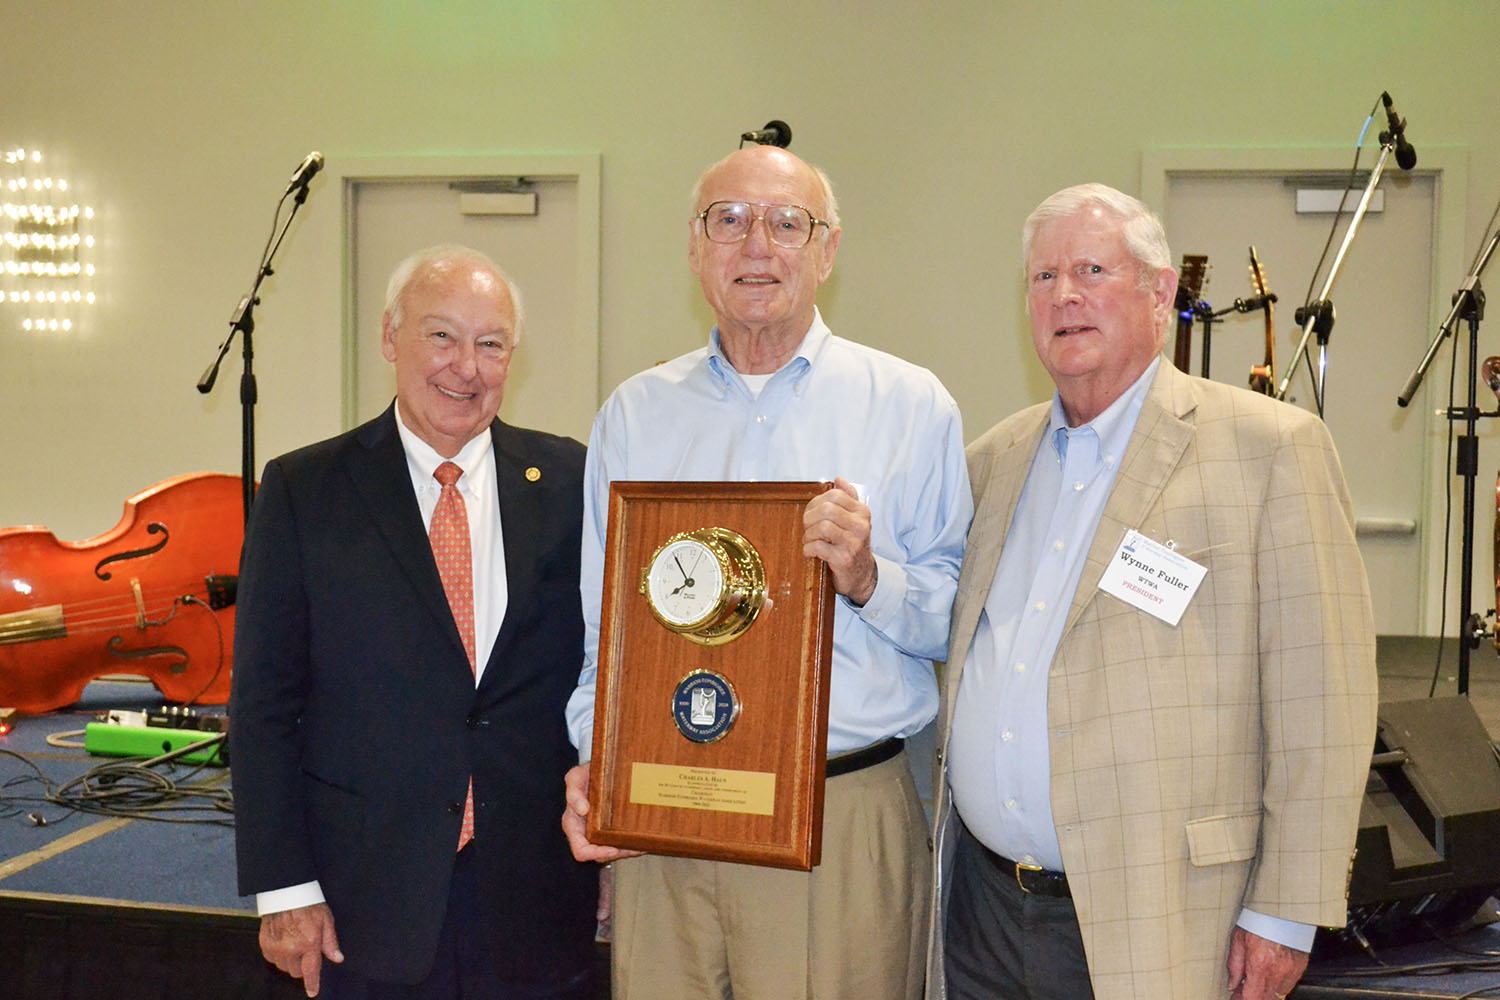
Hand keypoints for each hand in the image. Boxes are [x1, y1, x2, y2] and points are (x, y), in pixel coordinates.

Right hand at [259, 903, 342, 996]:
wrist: (285, 892)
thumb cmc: (308, 904)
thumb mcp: (326, 920)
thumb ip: (331, 942)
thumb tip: (337, 958)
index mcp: (309, 943)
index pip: (311, 971)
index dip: (312, 984)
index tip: (313, 992)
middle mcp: (291, 949)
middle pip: (297, 972)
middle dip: (303, 965)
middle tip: (306, 950)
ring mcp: (276, 948)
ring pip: (284, 967)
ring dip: (290, 960)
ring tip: (294, 942)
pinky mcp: (265, 945)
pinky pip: (273, 960)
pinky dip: (279, 955)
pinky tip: (284, 941)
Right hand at [561, 763, 642, 862]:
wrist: (599, 770)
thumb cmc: (585, 776)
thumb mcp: (575, 777)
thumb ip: (574, 792)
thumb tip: (582, 810)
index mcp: (573, 826)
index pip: (581, 851)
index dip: (596, 853)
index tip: (613, 849)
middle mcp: (585, 833)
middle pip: (601, 856)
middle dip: (618, 853)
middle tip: (634, 846)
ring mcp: (599, 833)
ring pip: (614, 852)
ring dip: (628, 850)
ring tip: (642, 843)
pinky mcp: (612, 830)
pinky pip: (622, 844)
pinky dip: (633, 844)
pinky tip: (643, 839)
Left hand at [803, 477, 876, 605]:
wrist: (862, 576)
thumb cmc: (853, 545)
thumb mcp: (855, 520)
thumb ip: (849, 498)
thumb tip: (839, 480)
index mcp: (862, 512)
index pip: (834, 495)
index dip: (816, 502)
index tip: (812, 513)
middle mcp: (861, 526)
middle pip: (827, 509)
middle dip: (810, 517)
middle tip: (808, 527)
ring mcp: (854, 543)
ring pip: (822, 527)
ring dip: (809, 535)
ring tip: (809, 540)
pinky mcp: (844, 560)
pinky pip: (818, 547)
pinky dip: (808, 549)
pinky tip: (810, 552)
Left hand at [1226, 926, 1307, 999]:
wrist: (1282, 910)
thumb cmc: (1258, 920)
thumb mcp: (1238, 939)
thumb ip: (1234, 965)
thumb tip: (1232, 984)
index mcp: (1259, 964)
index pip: (1251, 997)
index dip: (1241, 999)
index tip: (1235, 997)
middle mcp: (1277, 971)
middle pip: (1265, 999)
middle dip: (1253, 997)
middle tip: (1243, 991)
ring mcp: (1290, 971)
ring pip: (1277, 995)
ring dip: (1265, 993)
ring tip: (1255, 983)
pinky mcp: (1299, 968)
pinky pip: (1288, 986)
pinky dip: (1277, 986)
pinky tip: (1268, 978)